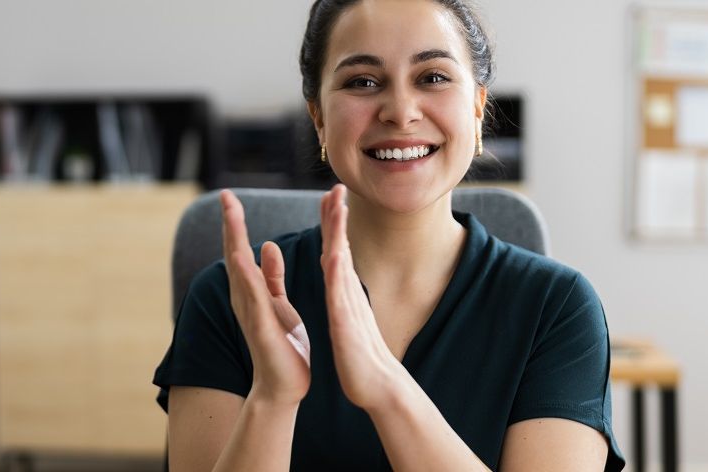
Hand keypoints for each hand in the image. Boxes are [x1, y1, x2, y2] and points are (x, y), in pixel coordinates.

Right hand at [220, 190, 310, 405]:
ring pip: (239, 271)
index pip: (241, 250)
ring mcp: (250, 313)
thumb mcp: (277, 303)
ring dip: (235, 241)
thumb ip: (271, 276)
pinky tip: (242, 256)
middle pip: (234, 254)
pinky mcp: (262, 327)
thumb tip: (266, 245)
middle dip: (231, 224)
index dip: (236, 223)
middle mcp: (245, 299)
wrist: (283, 386)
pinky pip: (253, 296)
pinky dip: (247, 275)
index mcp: (252, 291)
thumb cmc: (282, 345)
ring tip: (231, 214)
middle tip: (226, 195)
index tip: (231, 196)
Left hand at [320, 184, 408, 410]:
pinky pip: (340, 295)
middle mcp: (347, 293)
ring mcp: (348, 306)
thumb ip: (344, 295)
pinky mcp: (347, 323)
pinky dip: (337, 273)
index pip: (336, 249)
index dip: (333, 222)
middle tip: (336, 185)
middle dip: (337, 216)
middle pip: (341, 246)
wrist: (378, 385)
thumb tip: (341, 276)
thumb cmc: (361, 355)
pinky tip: (335, 254)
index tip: (329, 195)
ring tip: (336, 208)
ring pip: (342, 263)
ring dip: (338, 235)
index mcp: (342, 292)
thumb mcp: (348, 316)